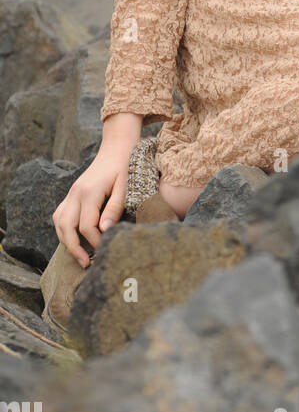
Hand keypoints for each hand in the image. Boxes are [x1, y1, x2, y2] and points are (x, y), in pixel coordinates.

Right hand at [51, 140, 135, 266]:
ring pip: (59, 222)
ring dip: (66, 241)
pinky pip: (59, 215)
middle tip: (86, 263)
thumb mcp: (125, 186)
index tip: (106, 250)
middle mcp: (76, 193)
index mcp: (89, 192)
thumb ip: (115, 208)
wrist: (116, 148)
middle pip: (66, 227)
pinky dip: (63, 229)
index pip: (87, 225)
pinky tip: (73, 239)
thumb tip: (105, 230)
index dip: (95, 241)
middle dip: (74, 248)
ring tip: (79, 256)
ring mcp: (71, 193)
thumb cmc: (124, 167)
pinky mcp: (71, 194)